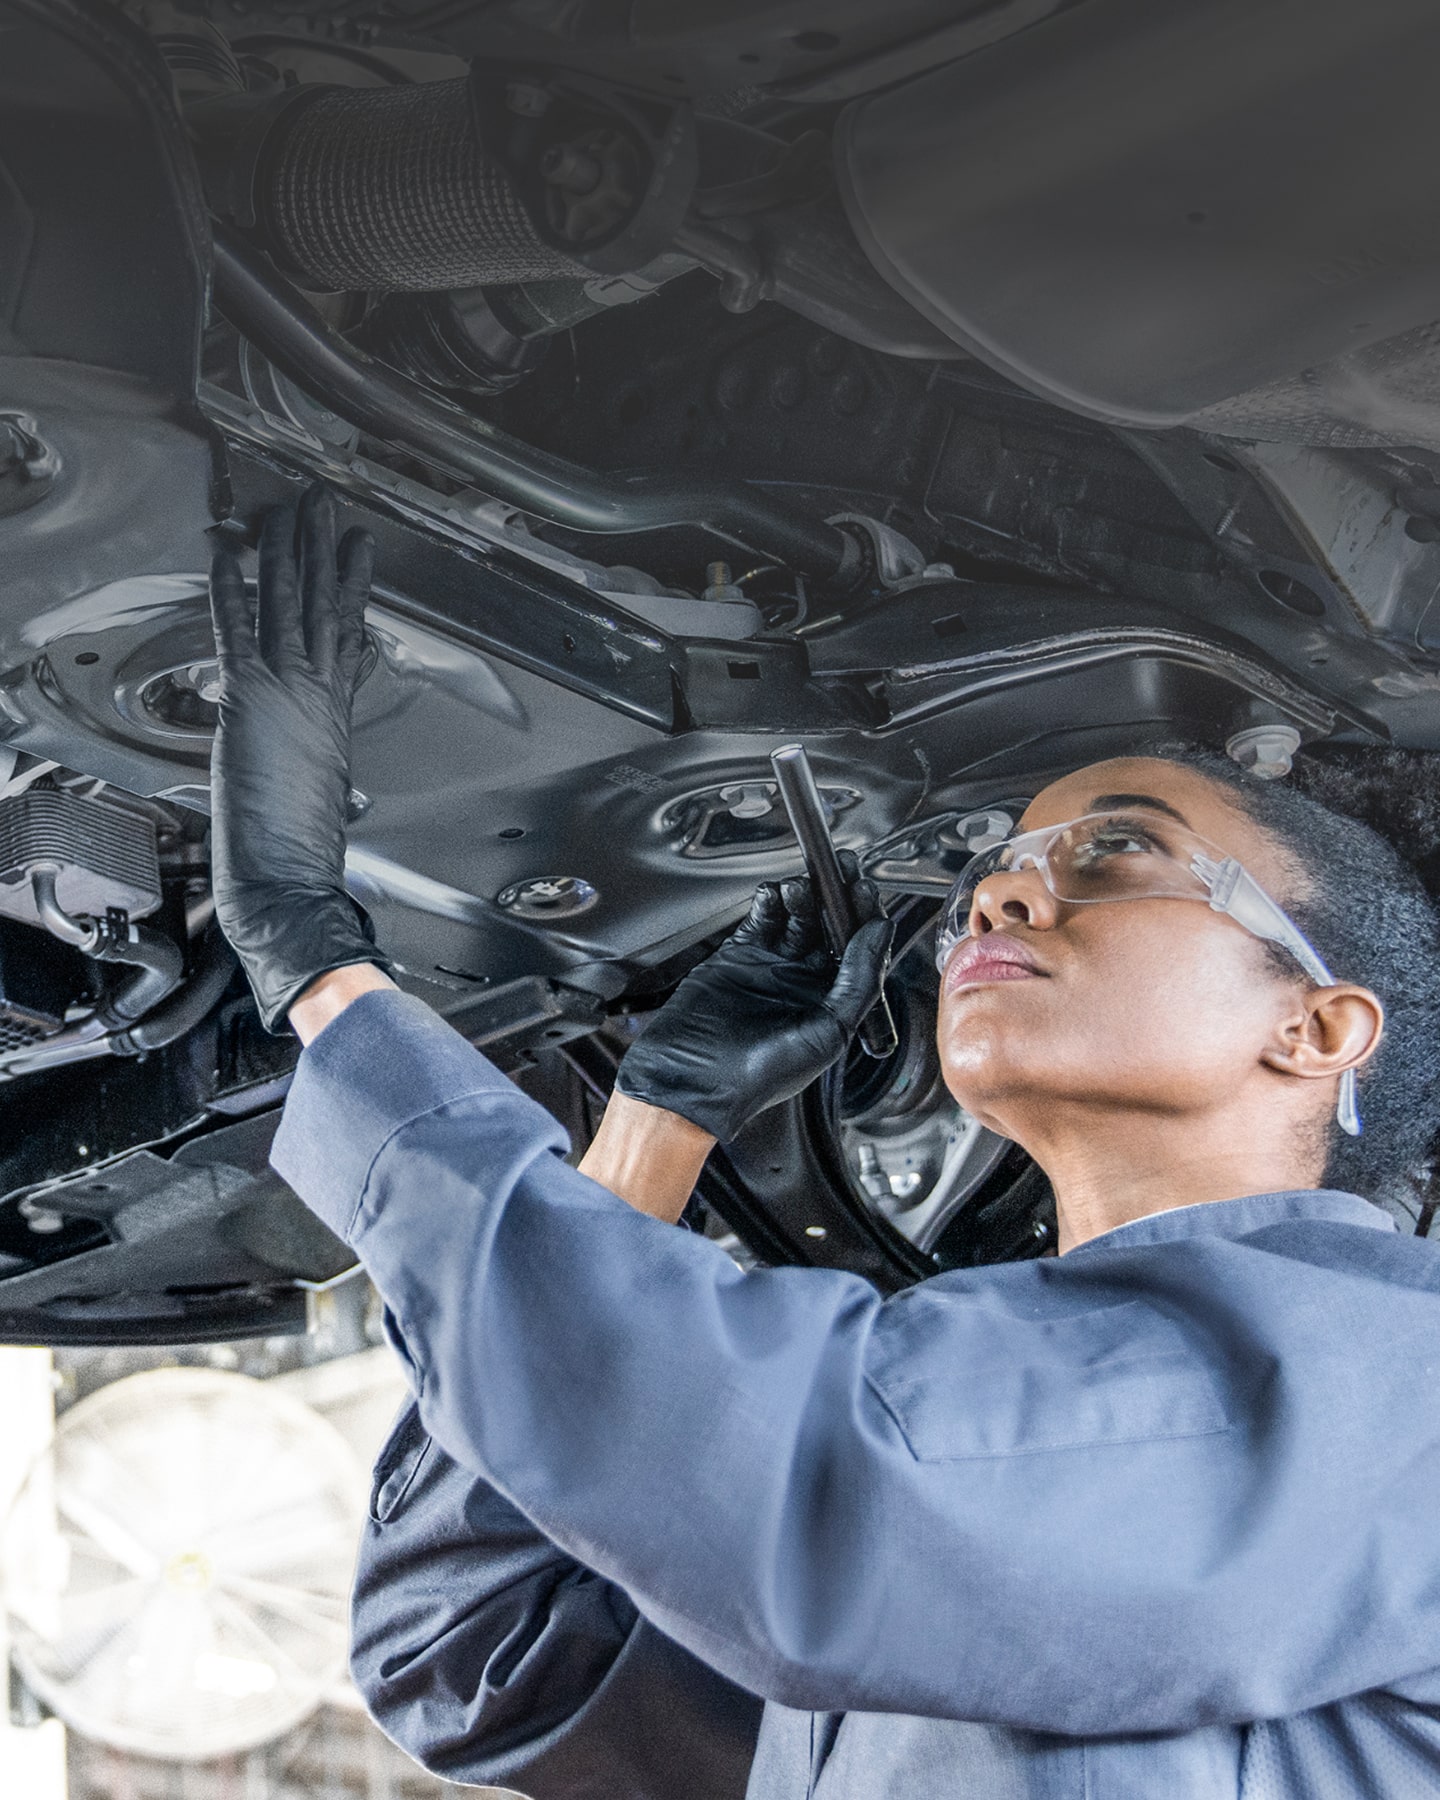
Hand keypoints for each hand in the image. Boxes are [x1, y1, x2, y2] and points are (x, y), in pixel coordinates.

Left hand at [209, 484, 389, 1032]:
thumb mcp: (318, 787)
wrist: (291, 876)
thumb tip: (319, 741)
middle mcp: (316, 693)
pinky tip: (230, 551)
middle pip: (322, 605)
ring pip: (290, 604)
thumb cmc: (300, 849)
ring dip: (288, 550)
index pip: (343, 635)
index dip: (350, 588)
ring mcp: (288, 691)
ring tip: (293, 508)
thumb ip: (316, 749)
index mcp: (331, 713)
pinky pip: (239, 629)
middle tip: (323, 503)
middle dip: (322, 549)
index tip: (357, 551)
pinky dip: (232, 587)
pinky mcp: (252, 697)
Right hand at [614, 861, 893, 1142]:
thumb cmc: (758, 1077)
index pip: (860, 950)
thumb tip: (879, 933)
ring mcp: (771, 968)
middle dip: (837, 896)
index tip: (865, 890)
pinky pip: (760, 920)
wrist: (693, 1083)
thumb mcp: (828, 1032)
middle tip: (841, 868)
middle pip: (830, 927)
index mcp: (833, 1005)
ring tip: (800, 886)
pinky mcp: (737, 957)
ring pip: (796, 918)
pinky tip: (773, 895)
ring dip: (803, 897)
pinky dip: (768, 902)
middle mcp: (804, 984)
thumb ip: (858, 980)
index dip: (865, 918)